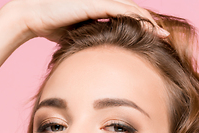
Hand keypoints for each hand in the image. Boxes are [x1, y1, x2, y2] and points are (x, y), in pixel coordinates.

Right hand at [7, 0, 168, 43]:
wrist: (35, 16)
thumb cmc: (51, 27)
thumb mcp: (75, 38)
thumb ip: (87, 43)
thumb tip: (94, 60)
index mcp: (98, 11)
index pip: (124, 18)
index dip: (139, 27)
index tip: (151, 38)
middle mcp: (101, 3)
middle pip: (131, 12)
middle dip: (149, 23)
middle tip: (163, 35)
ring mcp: (98, 1)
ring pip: (130, 9)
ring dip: (147, 20)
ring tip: (160, 31)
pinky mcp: (94, 3)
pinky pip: (120, 9)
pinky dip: (134, 16)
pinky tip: (145, 23)